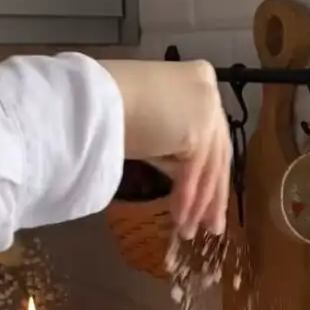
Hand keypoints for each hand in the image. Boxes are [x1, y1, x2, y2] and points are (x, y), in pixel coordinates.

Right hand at [100, 59, 230, 238]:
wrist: (92, 100)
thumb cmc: (107, 107)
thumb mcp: (151, 126)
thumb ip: (174, 144)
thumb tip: (184, 174)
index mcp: (198, 78)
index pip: (211, 133)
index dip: (208, 171)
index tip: (205, 200)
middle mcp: (209, 89)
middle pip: (217, 151)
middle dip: (212, 194)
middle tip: (211, 225)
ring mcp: (208, 108)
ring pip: (210, 165)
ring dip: (199, 203)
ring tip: (190, 231)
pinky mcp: (199, 129)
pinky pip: (196, 172)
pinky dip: (188, 198)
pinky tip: (179, 219)